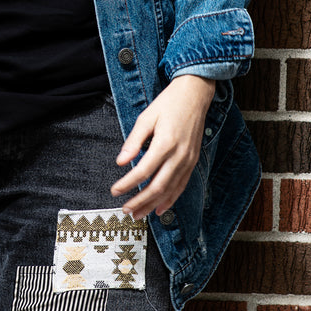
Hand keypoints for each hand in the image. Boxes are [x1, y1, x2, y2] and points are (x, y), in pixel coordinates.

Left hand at [110, 75, 215, 218]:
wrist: (195, 95)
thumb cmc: (168, 104)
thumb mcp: (145, 118)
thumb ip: (133, 141)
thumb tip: (120, 161)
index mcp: (165, 143)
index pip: (143, 171)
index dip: (127, 184)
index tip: (115, 191)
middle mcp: (179, 155)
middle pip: (158, 186)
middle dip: (140, 201)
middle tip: (126, 210)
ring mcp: (188, 160)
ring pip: (170, 190)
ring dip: (153, 204)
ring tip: (139, 214)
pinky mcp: (193, 161)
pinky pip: (181, 185)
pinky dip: (171, 199)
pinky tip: (160, 209)